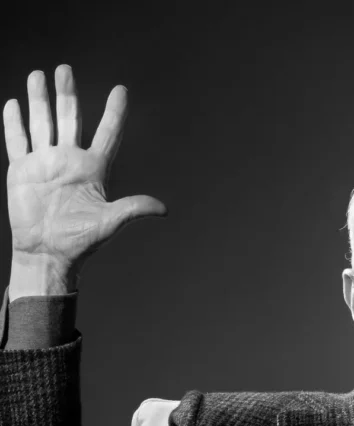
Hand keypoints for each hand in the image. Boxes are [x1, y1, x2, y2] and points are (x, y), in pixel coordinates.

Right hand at [3, 65, 165, 294]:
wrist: (47, 253)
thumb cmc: (80, 241)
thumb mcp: (110, 222)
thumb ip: (133, 209)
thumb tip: (163, 209)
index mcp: (93, 169)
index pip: (107, 134)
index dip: (114, 113)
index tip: (121, 90)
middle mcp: (69, 161)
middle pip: (70, 119)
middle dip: (67, 94)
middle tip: (65, 69)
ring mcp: (45, 163)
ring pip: (42, 123)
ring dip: (40, 99)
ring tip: (39, 75)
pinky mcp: (22, 170)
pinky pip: (18, 140)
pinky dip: (14, 122)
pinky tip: (14, 103)